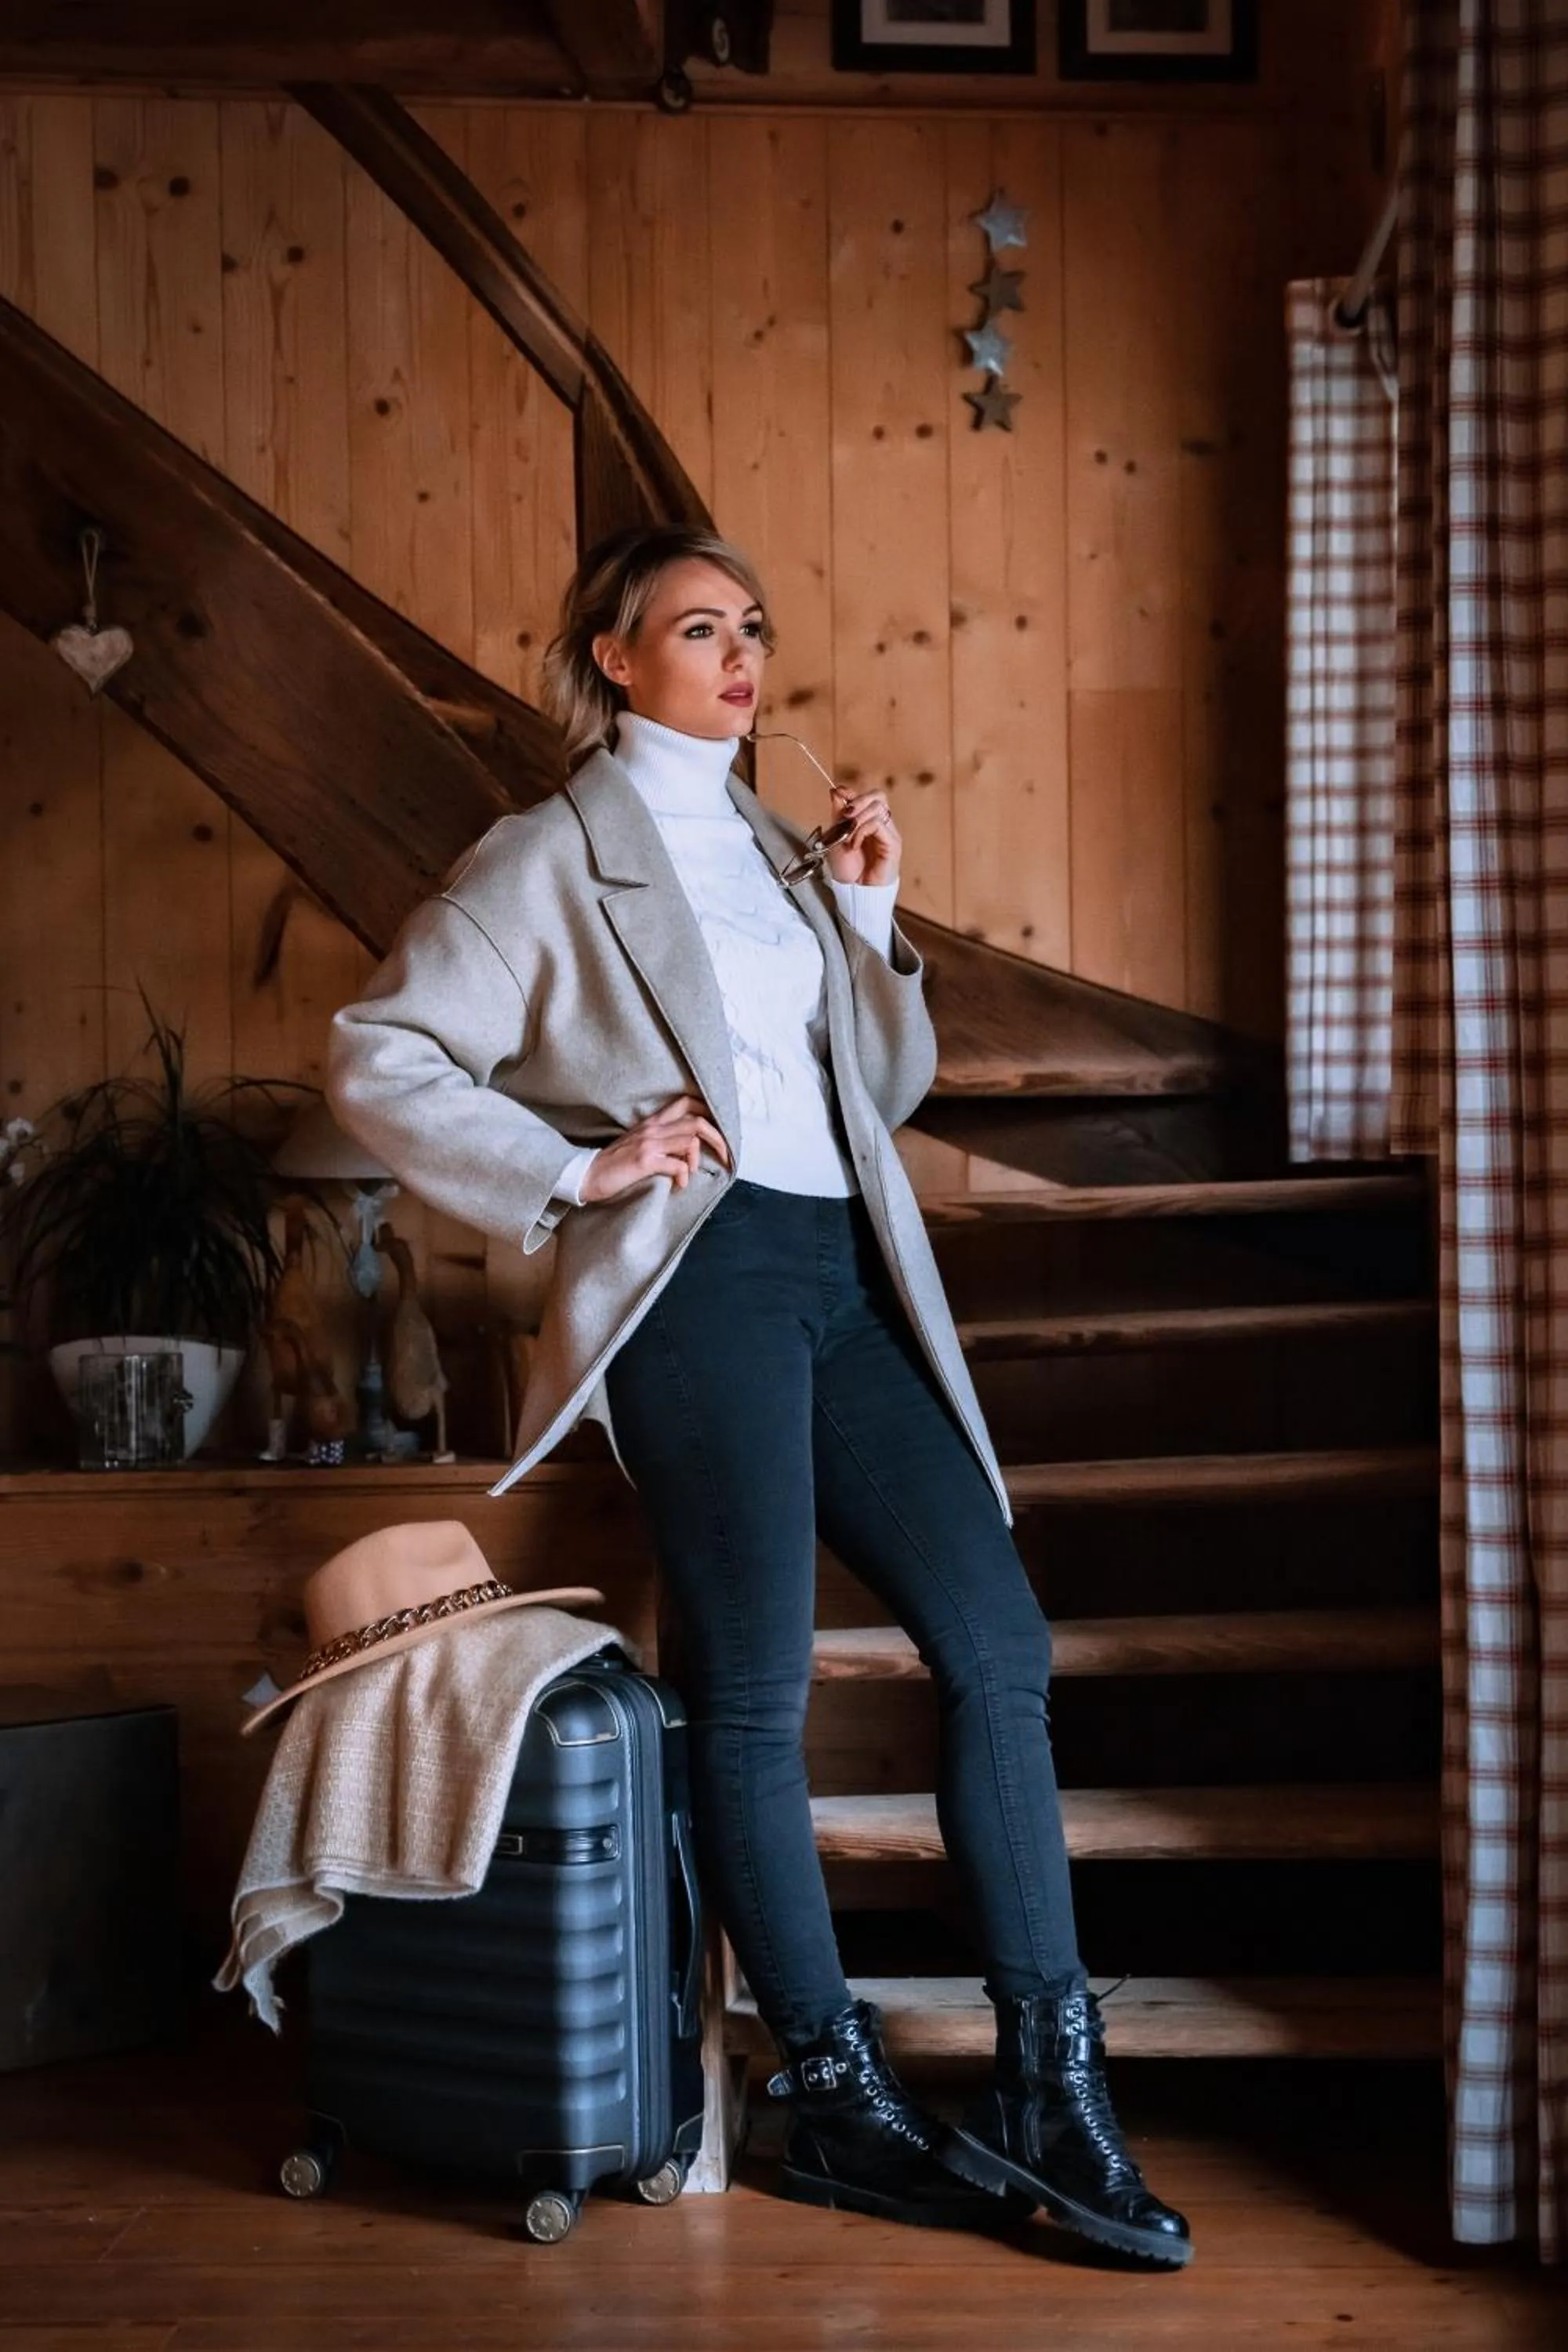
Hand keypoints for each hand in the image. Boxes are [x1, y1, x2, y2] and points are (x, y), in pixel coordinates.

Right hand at [579, 1094, 731, 1203]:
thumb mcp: (639, 1145)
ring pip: (689, 1140)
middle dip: (718, 1138)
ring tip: (688, 1174)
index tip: (720, 1130)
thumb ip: (661, 1141)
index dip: (708, 1112)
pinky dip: (684, 1177)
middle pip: (696, 1122)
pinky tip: (678, 1185)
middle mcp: (652, 1129)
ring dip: (697, 1161)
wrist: (586, 1175)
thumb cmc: (614, 1165)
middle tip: (726, 1156)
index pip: (686, 1103)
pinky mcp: (645, 1161)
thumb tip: (687, 1150)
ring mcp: (649, 1144)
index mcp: (652, 1123)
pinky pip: (678, 1165)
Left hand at [823, 785, 900, 887]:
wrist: (854, 891)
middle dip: (858, 801)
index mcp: (868, 820)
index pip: (867, 795)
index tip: (838, 793)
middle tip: (845, 816)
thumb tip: (836, 791)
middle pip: (878, 795)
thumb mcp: (836, 836)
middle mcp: (882, 824)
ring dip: (857, 819)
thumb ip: (838, 814)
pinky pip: (878, 824)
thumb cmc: (847, 868)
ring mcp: (889, 833)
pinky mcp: (892, 843)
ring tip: (848, 837)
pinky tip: (854, 845)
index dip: (853, 792)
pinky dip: (862, 831)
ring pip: (878, 807)